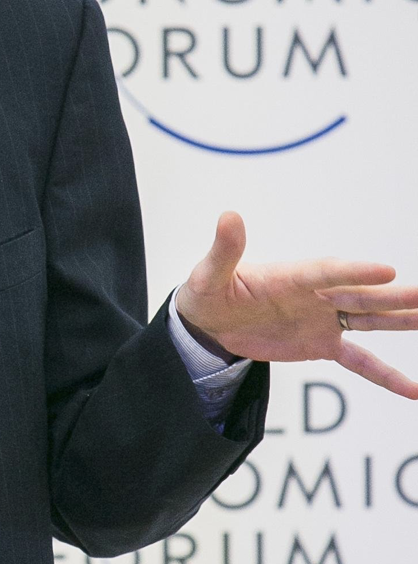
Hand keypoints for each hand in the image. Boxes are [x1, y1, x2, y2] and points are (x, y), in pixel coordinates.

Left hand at [176, 212, 417, 399]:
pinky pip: (359, 361)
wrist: (207, 323)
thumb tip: (229, 215)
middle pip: (359, 294)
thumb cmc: (207, 292)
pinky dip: (385, 374)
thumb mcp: (208, 275)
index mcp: (289, 276)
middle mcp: (313, 295)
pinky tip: (413, 389)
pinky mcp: (321, 344)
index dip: (354, 272)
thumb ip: (224, 250)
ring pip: (369, 319)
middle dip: (394, 295)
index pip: (326, 272)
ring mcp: (321, 319)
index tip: (386, 270)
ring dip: (401, 320)